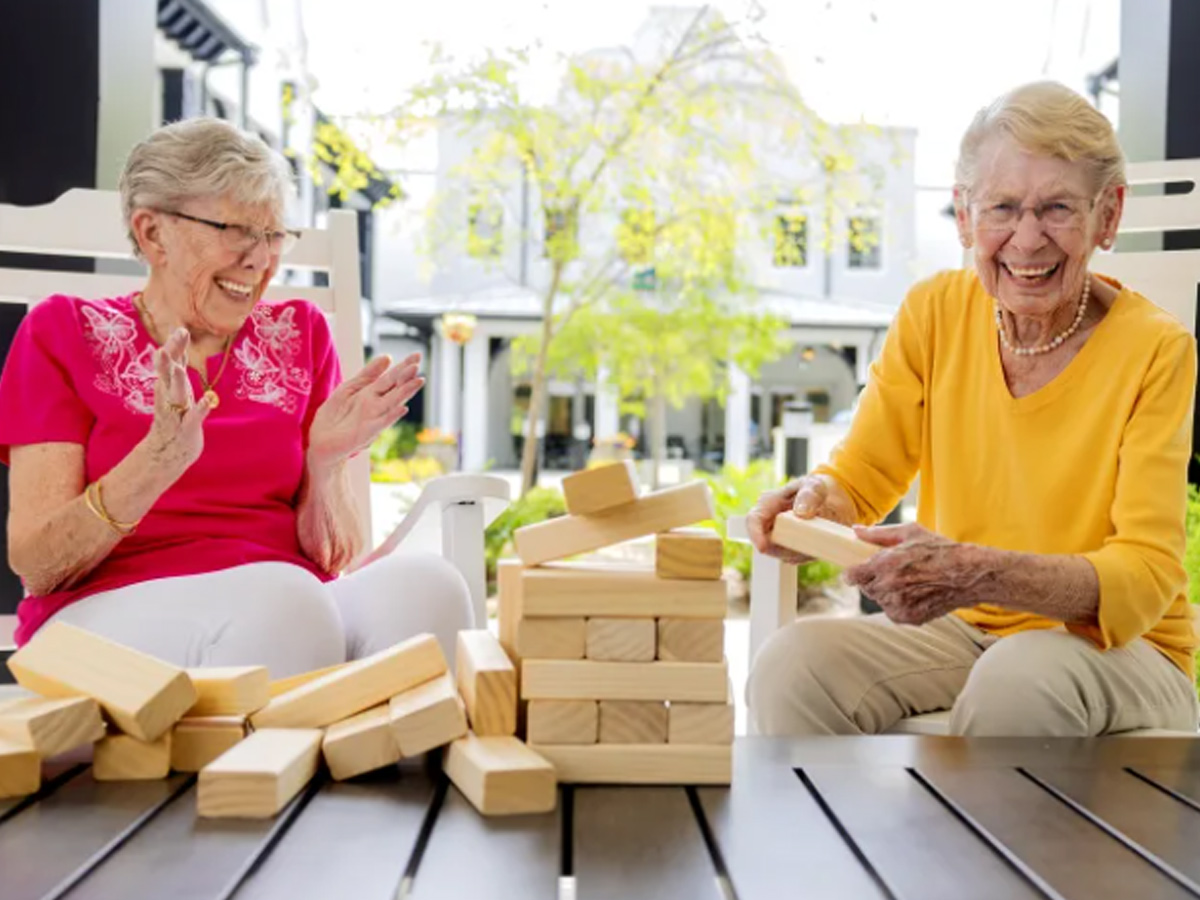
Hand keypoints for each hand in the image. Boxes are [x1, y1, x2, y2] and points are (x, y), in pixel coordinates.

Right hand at [143, 328, 210, 474]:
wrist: (169, 452)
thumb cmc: (176, 415)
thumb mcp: (176, 386)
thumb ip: (176, 362)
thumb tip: (178, 336)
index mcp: (169, 385)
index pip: (170, 362)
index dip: (174, 347)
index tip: (180, 329)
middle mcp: (169, 397)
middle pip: (166, 374)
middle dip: (168, 359)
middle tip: (168, 344)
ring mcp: (177, 413)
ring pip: (176, 395)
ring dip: (177, 382)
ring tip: (180, 369)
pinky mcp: (186, 428)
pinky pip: (194, 417)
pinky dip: (200, 408)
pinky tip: (209, 400)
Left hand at [307, 353, 423, 471]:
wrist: (321, 441)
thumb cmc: (334, 415)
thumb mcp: (349, 387)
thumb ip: (368, 374)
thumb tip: (388, 357)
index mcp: (372, 392)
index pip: (392, 376)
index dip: (404, 366)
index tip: (417, 355)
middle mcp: (376, 404)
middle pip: (395, 387)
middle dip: (406, 376)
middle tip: (417, 364)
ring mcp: (373, 417)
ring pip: (393, 402)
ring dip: (405, 392)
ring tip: (418, 381)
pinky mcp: (367, 432)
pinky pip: (382, 422)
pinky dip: (392, 416)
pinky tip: (402, 408)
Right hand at [745, 474, 856, 562]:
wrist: (827, 502)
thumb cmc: (815, 490)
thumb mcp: (815, 485)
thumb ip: (809, 494)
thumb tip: (801, 512)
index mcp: (768, 504)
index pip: (753, 520)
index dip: (755, 534)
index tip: (762, 546)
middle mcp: (769, 524)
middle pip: (768, 544)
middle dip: (787, 547)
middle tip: (811, 539)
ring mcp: (778, 539)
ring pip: (784, 555)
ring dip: (801, 550)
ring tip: (819, 534)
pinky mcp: (789, 551)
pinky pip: (796, 559)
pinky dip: (809, 553)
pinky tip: (819, 541)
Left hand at [844, 523, 988, 624]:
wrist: (968, 574)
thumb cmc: (940, 550)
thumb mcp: (909, 532)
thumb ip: (878, 534)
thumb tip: (856, 531)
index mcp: (885, 565)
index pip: (852, 576)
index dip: (854, 573)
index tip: (858, 570)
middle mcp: (889, 588)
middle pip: (866, 588)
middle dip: (873, 580)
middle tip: (893, 572)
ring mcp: (899, 605)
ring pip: (880, 601)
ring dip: (887, 592)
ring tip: (909, 581)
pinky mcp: (909, 618)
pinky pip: (894, 612)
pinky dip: (900, 604)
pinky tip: (916, 593)